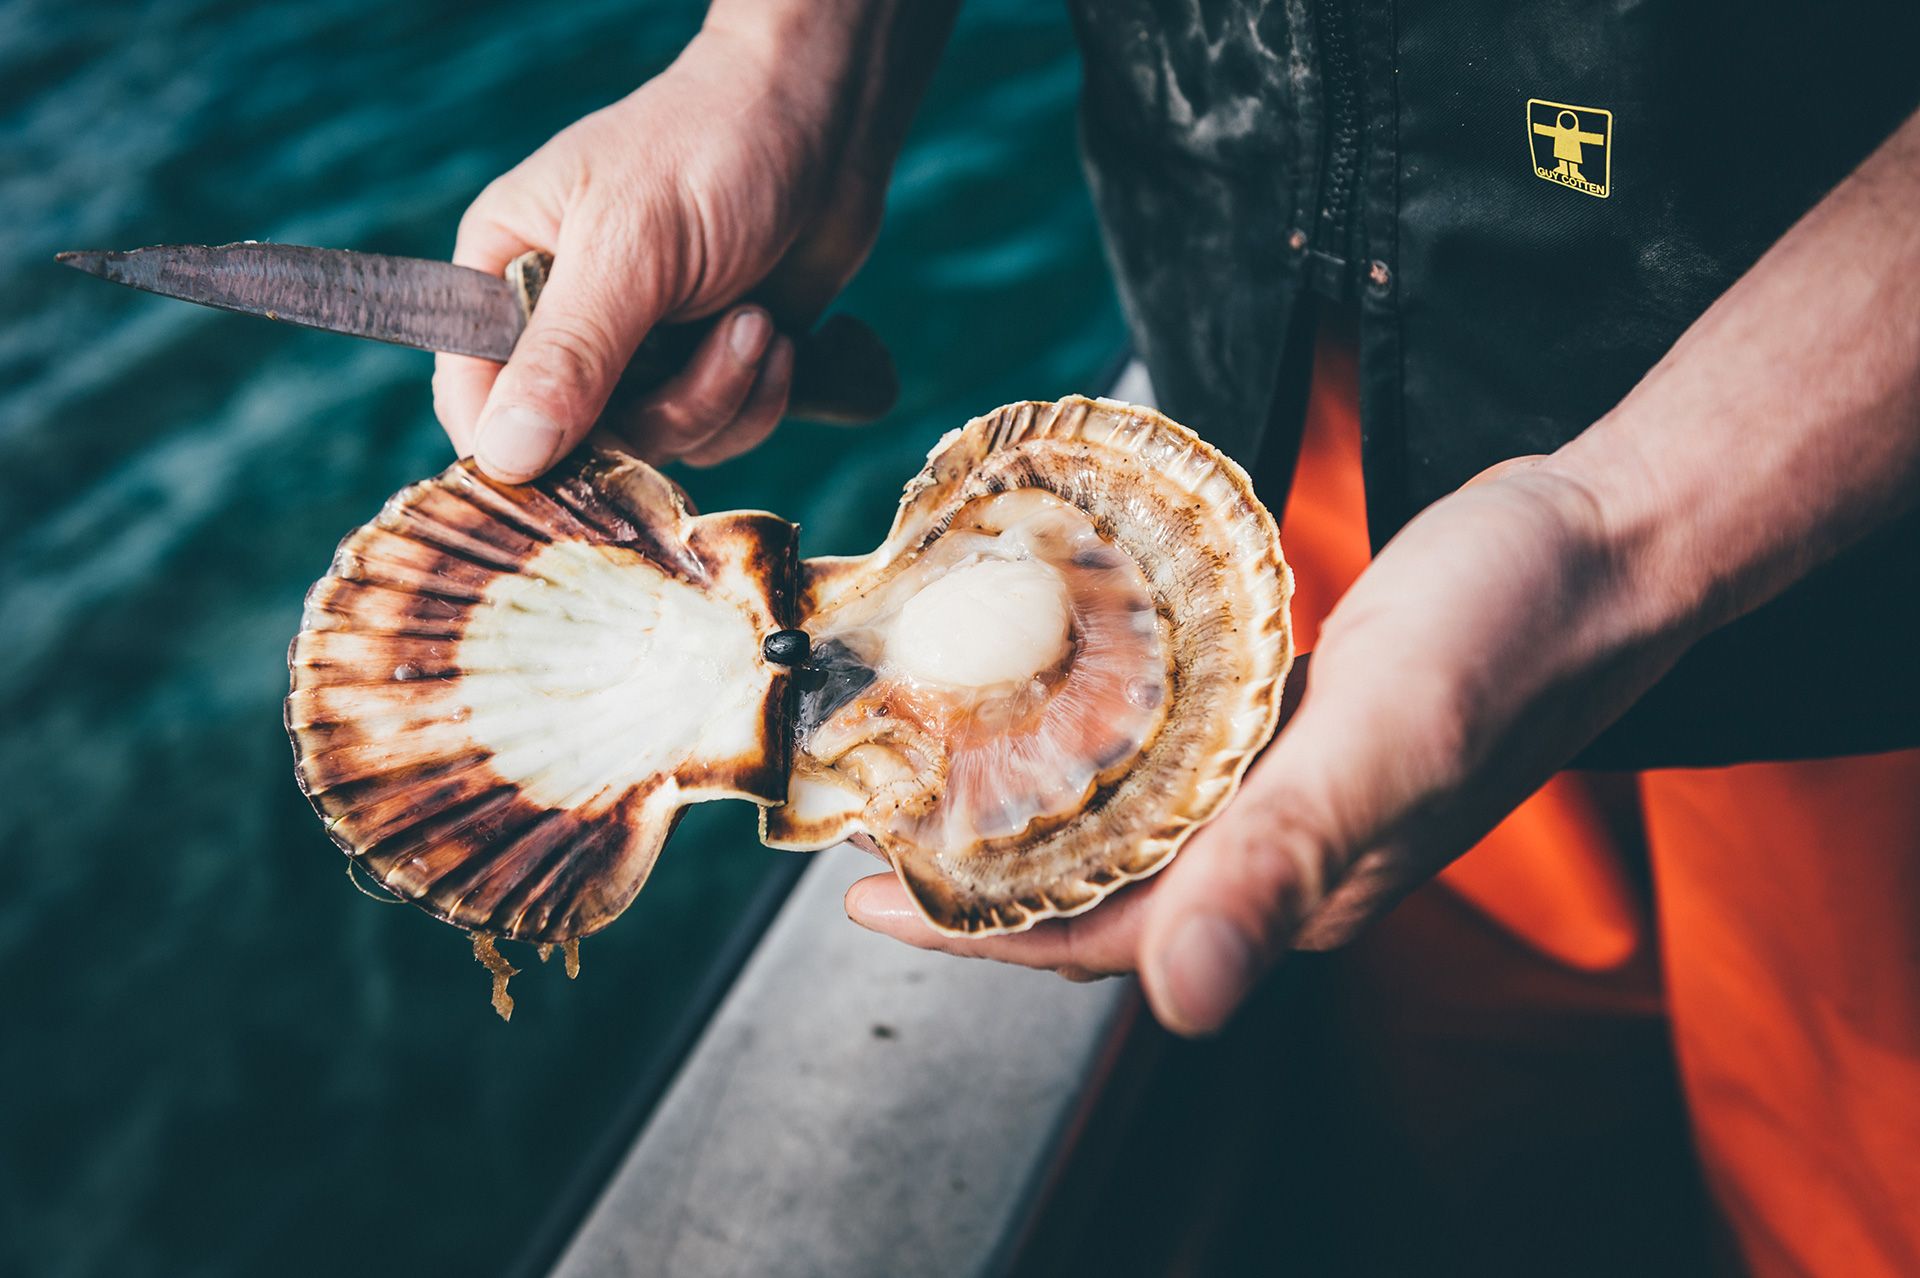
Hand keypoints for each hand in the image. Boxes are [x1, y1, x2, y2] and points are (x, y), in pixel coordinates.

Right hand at [433, 25, 886, 479]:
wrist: (828, 124)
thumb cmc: (714, 149)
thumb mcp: (632, 248)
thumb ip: (569, 354)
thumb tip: (505, 456)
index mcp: (505, 267)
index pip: (473, 395)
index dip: (515, 447)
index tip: (581, 465)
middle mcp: (562, 320)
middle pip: (576, 440)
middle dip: (664, 409)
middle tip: (726, 336)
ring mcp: (635, 351)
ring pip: (655, 445)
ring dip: (721, 395)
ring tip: (757, 320)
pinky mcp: (702, 369)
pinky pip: (712, 437)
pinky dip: (755, 399)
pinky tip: (778, 337)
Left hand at [846, 460, 1696, 1034]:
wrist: (1606, 542)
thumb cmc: (1512, 630)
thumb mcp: (1386, 734)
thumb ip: (1282, 857)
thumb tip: (1185, 1004)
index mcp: (1299, 887)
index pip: (1103, 940)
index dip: (976, 930)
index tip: (864, 898)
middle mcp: (1290, 856)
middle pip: (1106, 894)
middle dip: (988, 877)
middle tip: (882, 829)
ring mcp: (1300, 792)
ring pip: (1141, 828)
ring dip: (1041, 812)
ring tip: (947, 773)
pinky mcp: (1310, 727)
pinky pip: (1186, 762)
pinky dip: (1114, 746)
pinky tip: (1072, 706)